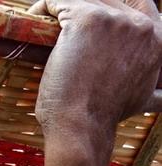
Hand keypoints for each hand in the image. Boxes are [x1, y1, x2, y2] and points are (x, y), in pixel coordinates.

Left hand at [31, 0, 161, 165]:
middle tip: (67, 18)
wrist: (81, 130)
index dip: (115, 6)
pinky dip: (45, 6)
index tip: (95, 15)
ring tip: (46, 17)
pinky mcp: (87, 19)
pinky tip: (37, 15)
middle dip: (87, 6)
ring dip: (64, 7)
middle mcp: (140, 24)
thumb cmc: (101, 118)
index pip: (140, 3)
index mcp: (157, 39)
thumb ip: (153, 83)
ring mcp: (114, 20)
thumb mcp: (141, 97)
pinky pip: (60, 1)